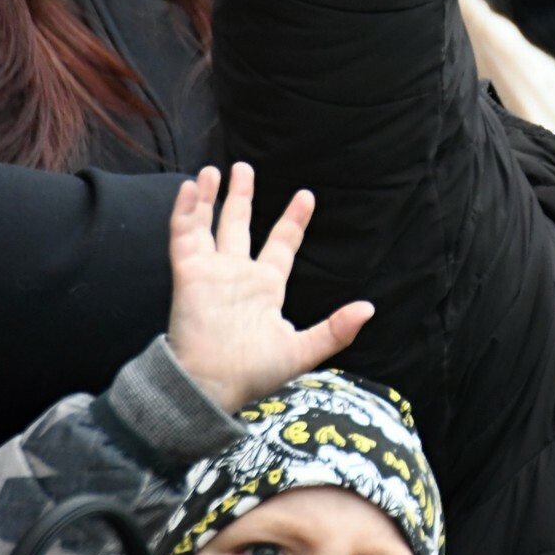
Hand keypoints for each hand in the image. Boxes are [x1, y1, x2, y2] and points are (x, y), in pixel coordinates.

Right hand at [167, 164, 374, 412]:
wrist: (212, 387)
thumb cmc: (254, 373)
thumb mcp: (303, 351)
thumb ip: (335, 330)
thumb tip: (370, 308)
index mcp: (266, 287)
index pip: (282, 244)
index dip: (293, 221)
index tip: (306, 196)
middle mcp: (238, 274)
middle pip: (240, 225)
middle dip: (242, 197)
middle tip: (244, 167)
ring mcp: (211, 272)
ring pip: (210, 224)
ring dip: (210, 197)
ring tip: (211, 169)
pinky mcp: (188, 274)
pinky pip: (184, 236)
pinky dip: (185, 212)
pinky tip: (188, 188)